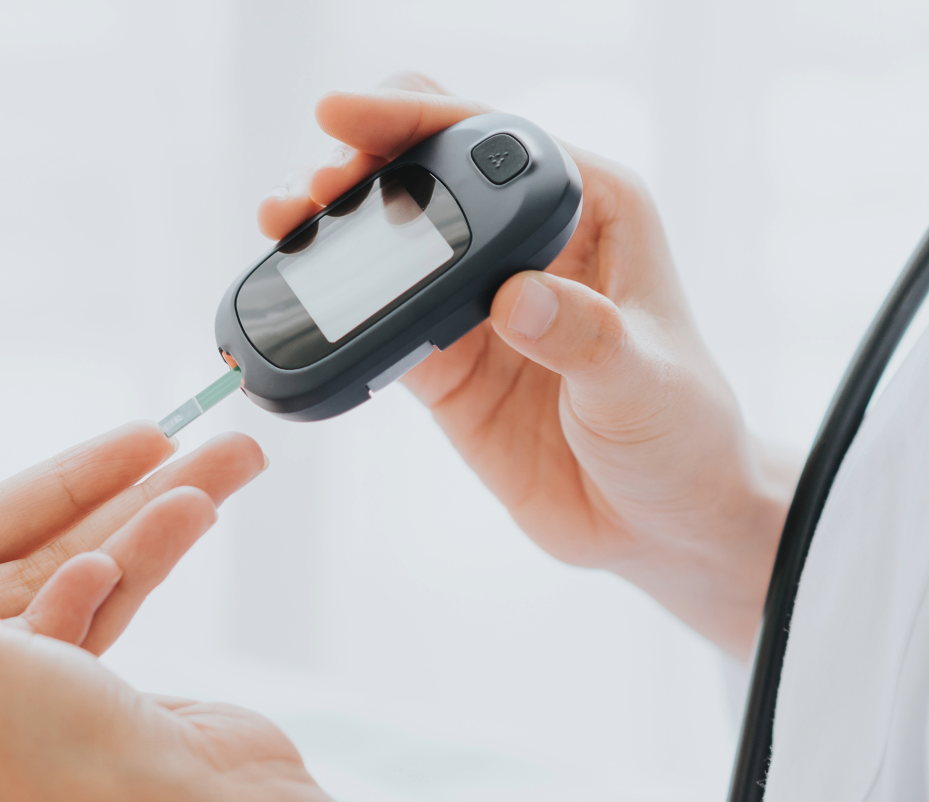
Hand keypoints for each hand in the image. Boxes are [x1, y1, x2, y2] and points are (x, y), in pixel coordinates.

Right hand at [261, 74, 792, 656]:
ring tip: (280, 222)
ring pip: (388, 242)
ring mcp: (476, 300)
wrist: (657, 524)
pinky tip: (292, 295)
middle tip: (313, 185)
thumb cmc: (680, 435)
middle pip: (426, 173)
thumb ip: (583, 335)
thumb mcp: (644, 381)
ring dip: (330, 227)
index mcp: (591, 208)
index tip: (351, 116)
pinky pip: (374, 321)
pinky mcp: (442, 360)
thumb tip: (515, 297)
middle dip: (360, 163)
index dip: (417, 118)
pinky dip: (330, 308)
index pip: (491, 138)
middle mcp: (527, 241)